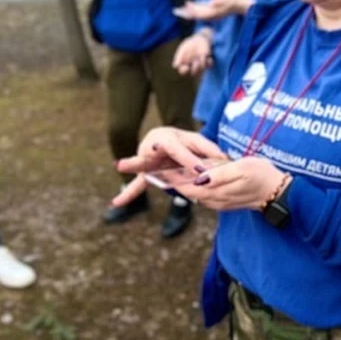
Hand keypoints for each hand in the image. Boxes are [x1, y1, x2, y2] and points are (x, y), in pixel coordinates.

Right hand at [112, 127, 227, 205]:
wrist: (166, 140)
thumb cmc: (184, 141)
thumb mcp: (197, 141)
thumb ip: (209, 149)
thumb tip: (224, 160)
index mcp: (167, 137)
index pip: (179, 150)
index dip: (188, 160)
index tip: (199, 170)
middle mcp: (153, 145)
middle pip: (153, 153)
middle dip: (147, 156)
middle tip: (134, 157)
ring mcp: (146, 160)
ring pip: (141, 166)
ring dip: (132, 166)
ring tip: (120, 165)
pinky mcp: (145, 172)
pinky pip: (137, 184)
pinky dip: (128, 194)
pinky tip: (117, 203)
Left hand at [168, 156, 287, 211]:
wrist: (277, 192)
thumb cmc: (261, 176)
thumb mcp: (242, 169)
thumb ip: (219, 174)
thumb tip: (199, 178)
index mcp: (216, 192)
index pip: (187, 187)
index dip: (173, 178)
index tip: (161, 167)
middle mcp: (215, 201)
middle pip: (188, 193)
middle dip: (174, 182)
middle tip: (162, 167)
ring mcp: (220, 203)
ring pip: (195, 195)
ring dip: (183, 185)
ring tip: (173, 170)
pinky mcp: (224, 202)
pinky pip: (204, 196)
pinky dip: (194, 188)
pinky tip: (193, 178)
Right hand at [172, 32, 213, 75]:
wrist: (198, 40)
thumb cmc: (188, 46)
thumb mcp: (182, 49)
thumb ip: (179, 57)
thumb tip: (175, 66)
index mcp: (185, 65)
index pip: (183, 72)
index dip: (184, 71)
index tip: (186, 67)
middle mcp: (193, 67)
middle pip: (194, 73)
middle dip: (195, 69)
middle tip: (195, 61)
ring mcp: (201, 64)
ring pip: (202, 69)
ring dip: (202, 65)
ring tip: (201, 56)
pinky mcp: (207, 61)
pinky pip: (210, 65)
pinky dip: (209, 62)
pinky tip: (207, 56)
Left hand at [173, 0, 255, 21]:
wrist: (242, 5)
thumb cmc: (236, 0)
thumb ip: (220, 0)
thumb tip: (211, 3)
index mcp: (213, 12)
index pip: (200, 13)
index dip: (192, 10)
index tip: (185, 4)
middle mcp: (211, 14)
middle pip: (196, 15)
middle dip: (186, 13)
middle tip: (175, 11)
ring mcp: (211, 13)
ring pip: (197, 13)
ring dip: (188, 11)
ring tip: (179, 9)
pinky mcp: (212, 10)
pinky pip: (201, 10)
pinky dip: (194, 8)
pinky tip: (190, 4)